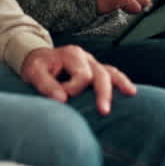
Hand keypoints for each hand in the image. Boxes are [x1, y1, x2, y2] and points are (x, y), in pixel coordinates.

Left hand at [20, 45, 135, 114]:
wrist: (38, 59)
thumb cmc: (37, 66)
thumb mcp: (34, 72)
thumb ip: (46, 84)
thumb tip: (62, 100)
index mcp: (71, 54)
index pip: (82, 75)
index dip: (75, 89)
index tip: (62, 98)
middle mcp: (85, 57)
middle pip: (101, 73)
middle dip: (103, 92)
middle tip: (103, 111)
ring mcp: (93, 63)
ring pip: (111, 72)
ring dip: (119, 85)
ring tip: (130, 94)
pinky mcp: (95, 71)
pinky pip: (112, 75)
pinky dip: (121, 82)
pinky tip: (130, 92)